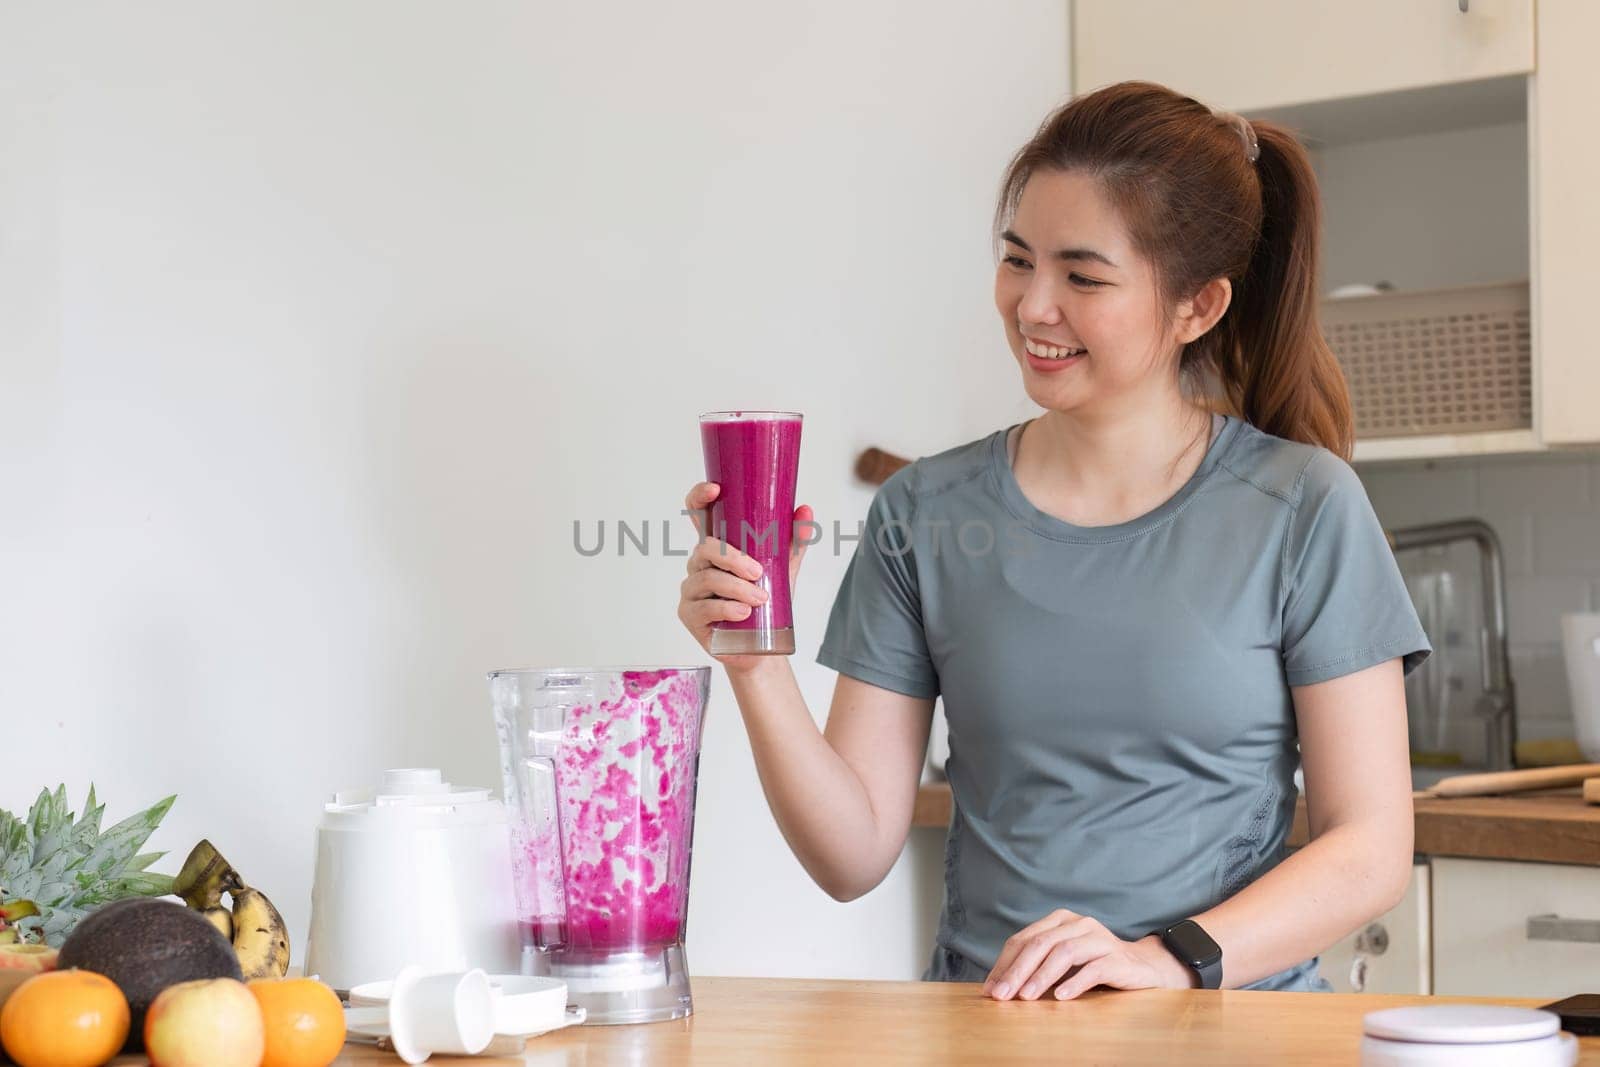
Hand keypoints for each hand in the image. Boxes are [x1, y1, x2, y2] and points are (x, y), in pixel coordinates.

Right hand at [676, 482, 813, 673]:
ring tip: (760, 600)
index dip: (700, 497)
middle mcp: (698, 564)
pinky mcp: (689, 615)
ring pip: (707, 579)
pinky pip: (704, 608)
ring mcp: (691, 590)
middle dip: (733, 558)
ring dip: (737, 588)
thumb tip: (805, 511)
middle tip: (759, 573)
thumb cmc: (766, 602)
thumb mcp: (783, 569)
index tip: (716, 489)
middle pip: (705, 548)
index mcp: (717, 547)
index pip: (699, 514)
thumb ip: (793, 541)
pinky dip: (726, 609)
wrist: (761, 646)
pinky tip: (743, 613)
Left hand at [982, 909, 1195, 1000]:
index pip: (1024, 939)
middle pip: (1040, 944)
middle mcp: (1078, 923)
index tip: (990, 989)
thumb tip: (997, 987)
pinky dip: (1075, 983)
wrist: (1141, 968)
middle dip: (1017, 971)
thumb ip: (1035, 965)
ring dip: (1042, 977)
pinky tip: (1061, 997)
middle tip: (1002, 995)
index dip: (1004, 964)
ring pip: (1064, 953)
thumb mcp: (1062, 961)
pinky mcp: (1116, 957)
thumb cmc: (1093, 965)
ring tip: (1026, 997)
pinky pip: (1093, 969)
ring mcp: (1099, 938)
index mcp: (1059, 920)